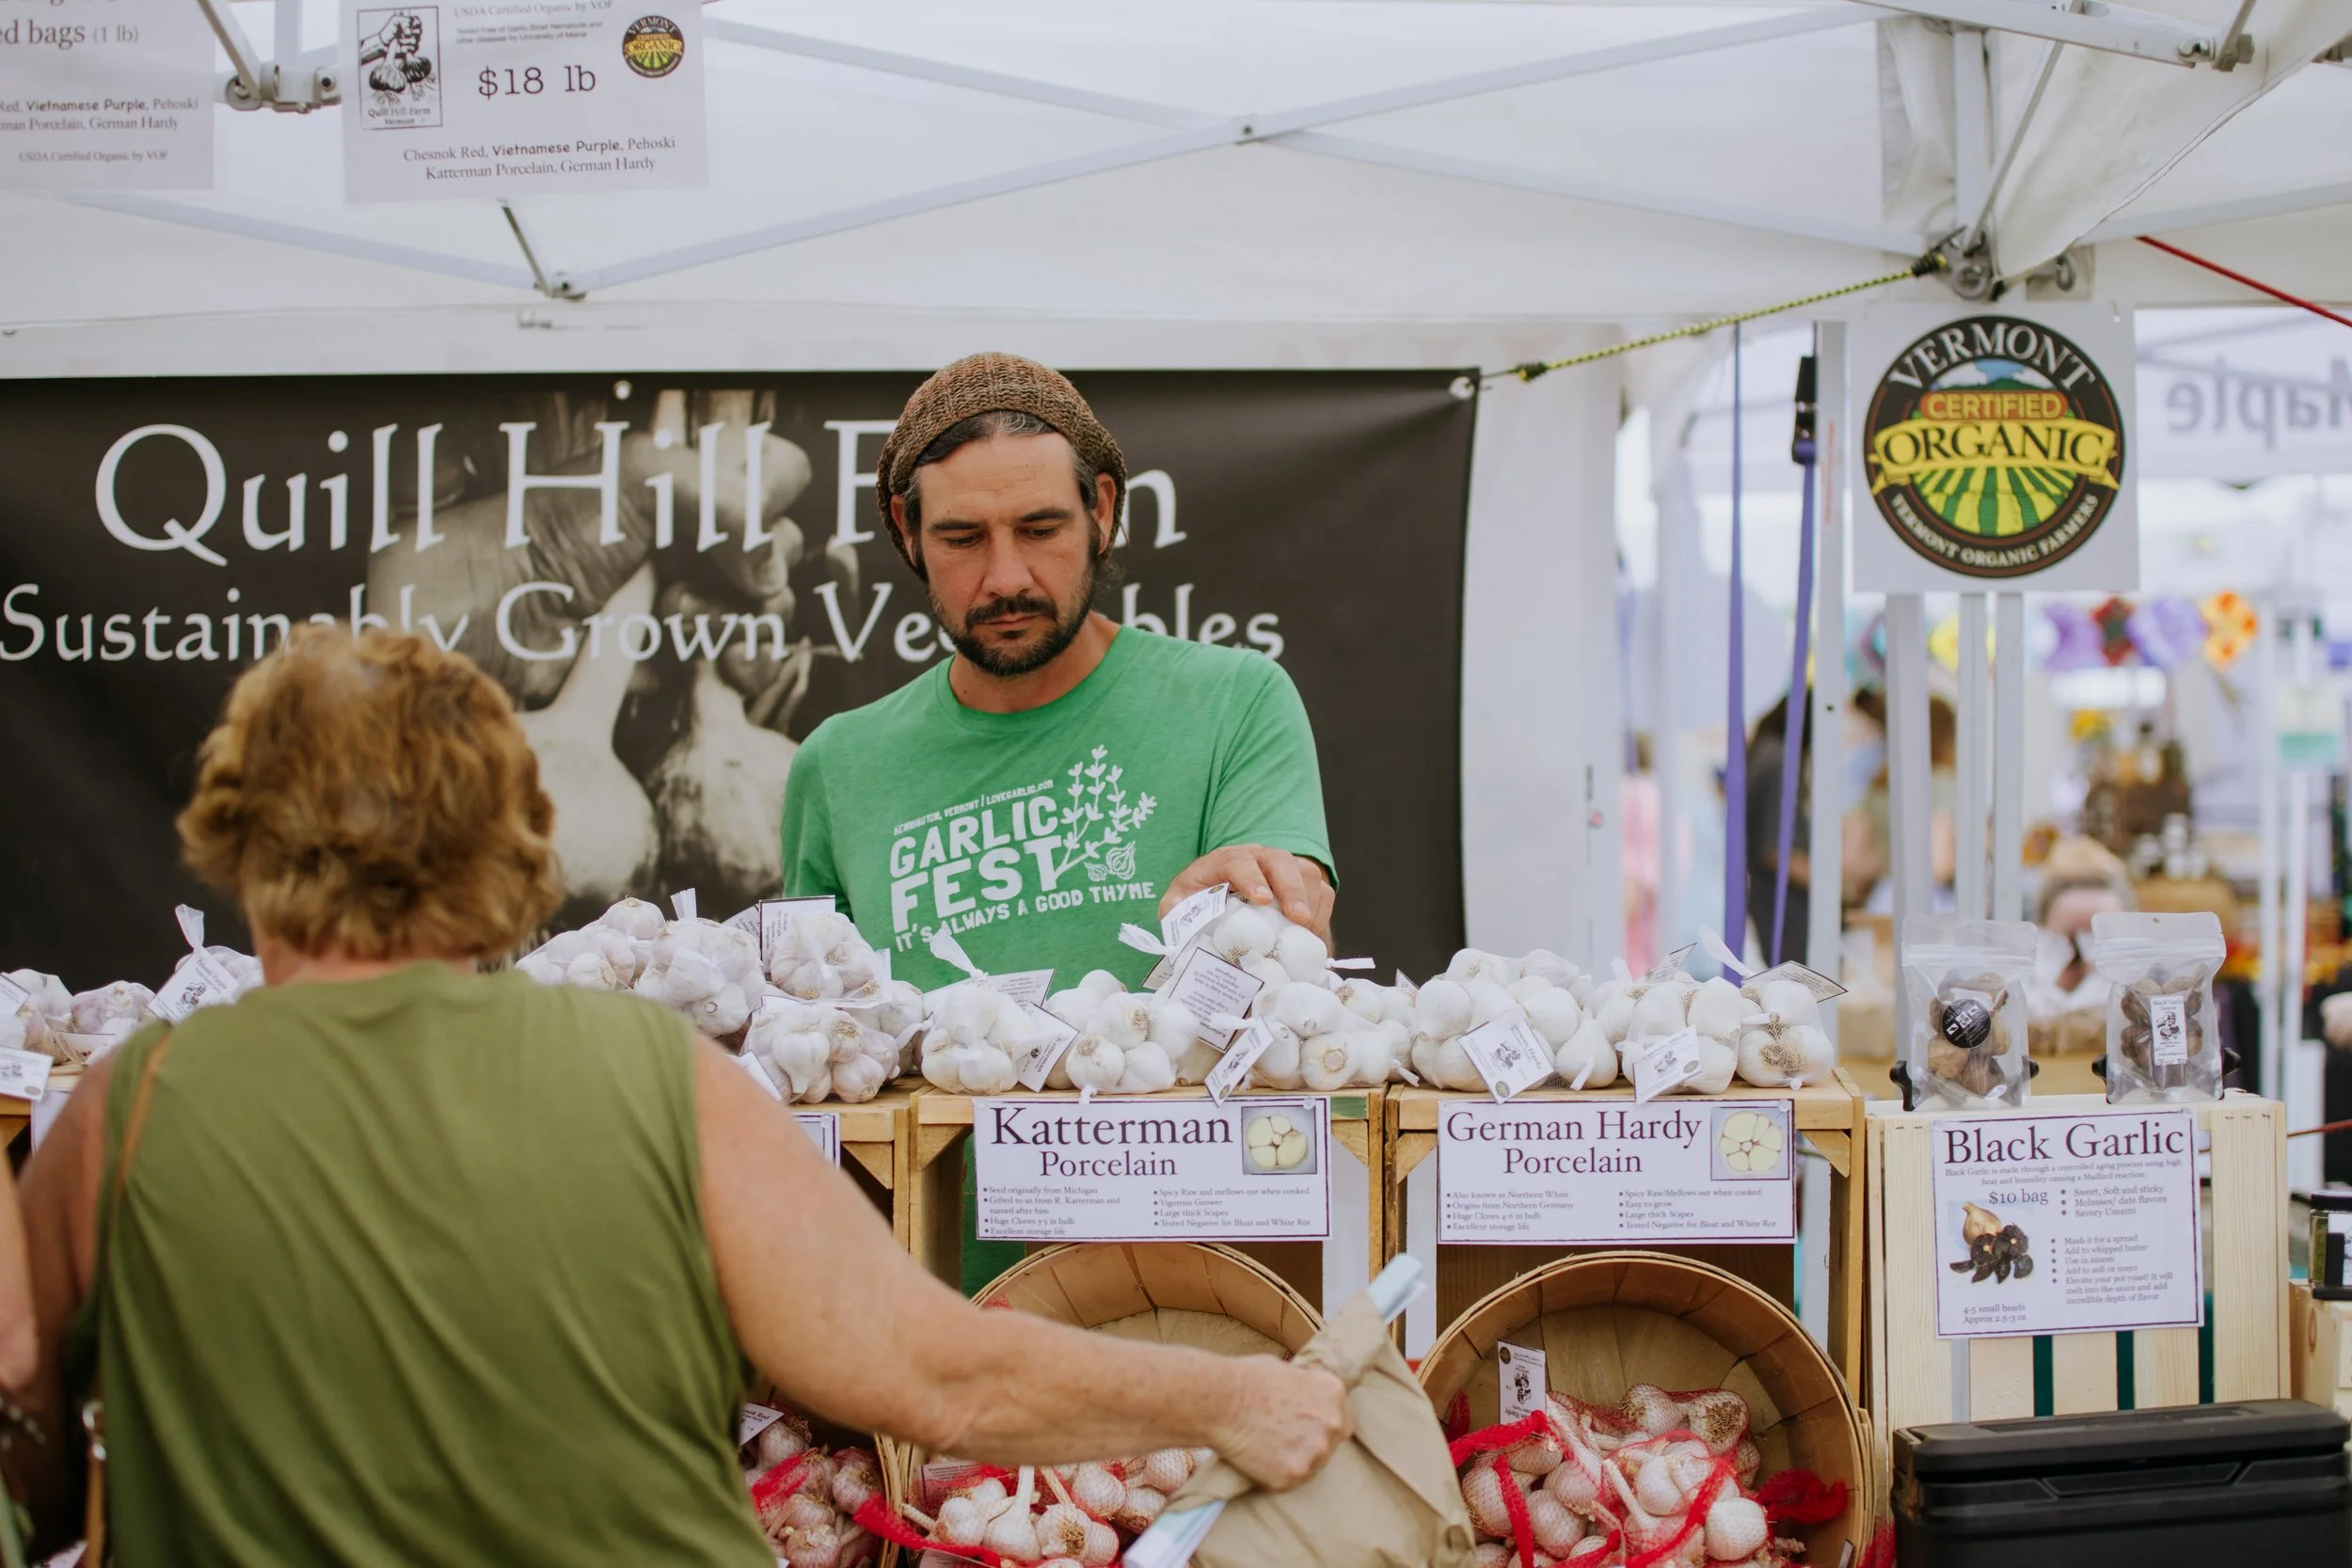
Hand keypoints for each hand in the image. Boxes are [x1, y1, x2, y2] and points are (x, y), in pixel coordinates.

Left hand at [1162, 845, 1332, 943]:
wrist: (1223, 897)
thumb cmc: (1201, 901)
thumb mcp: (1180, 903)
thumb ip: (1175, 909)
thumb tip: (1176, 916)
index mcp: (1224, 861)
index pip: (1237, 861)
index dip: (1251, 877)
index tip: (1262, 900)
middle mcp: (1256, 857)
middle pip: (1279, 861)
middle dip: (1291, 888)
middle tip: (1298, 918)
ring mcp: (1282, 867)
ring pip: (1305, 871)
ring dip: (1310, 900)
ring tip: (1307, 930)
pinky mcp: (1301, 882)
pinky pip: (1321, 888)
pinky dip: (1321, 909)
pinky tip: (1312, 932)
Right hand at [1209, 1357, 1352, 1491]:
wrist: (1219, 1402)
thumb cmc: (1245, 1379)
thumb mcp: (1285, 1370)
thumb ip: (1305, 1389)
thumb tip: (1304, 1397)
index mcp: (1333, 1393)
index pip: (1343, 1417)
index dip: (1325, 1422)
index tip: (1309, 1425)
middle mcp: (1332, 1424)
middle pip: (1332, 1443)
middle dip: (1314, 1441)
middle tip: (1285, 1437)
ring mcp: (1314, 1454)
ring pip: (1314, 1465)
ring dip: (1297, 1459)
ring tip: (1269, 1448)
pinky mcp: (1293, 1476)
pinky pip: (1290, 1480)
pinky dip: (1277, 1474)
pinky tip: (1260, 1459)